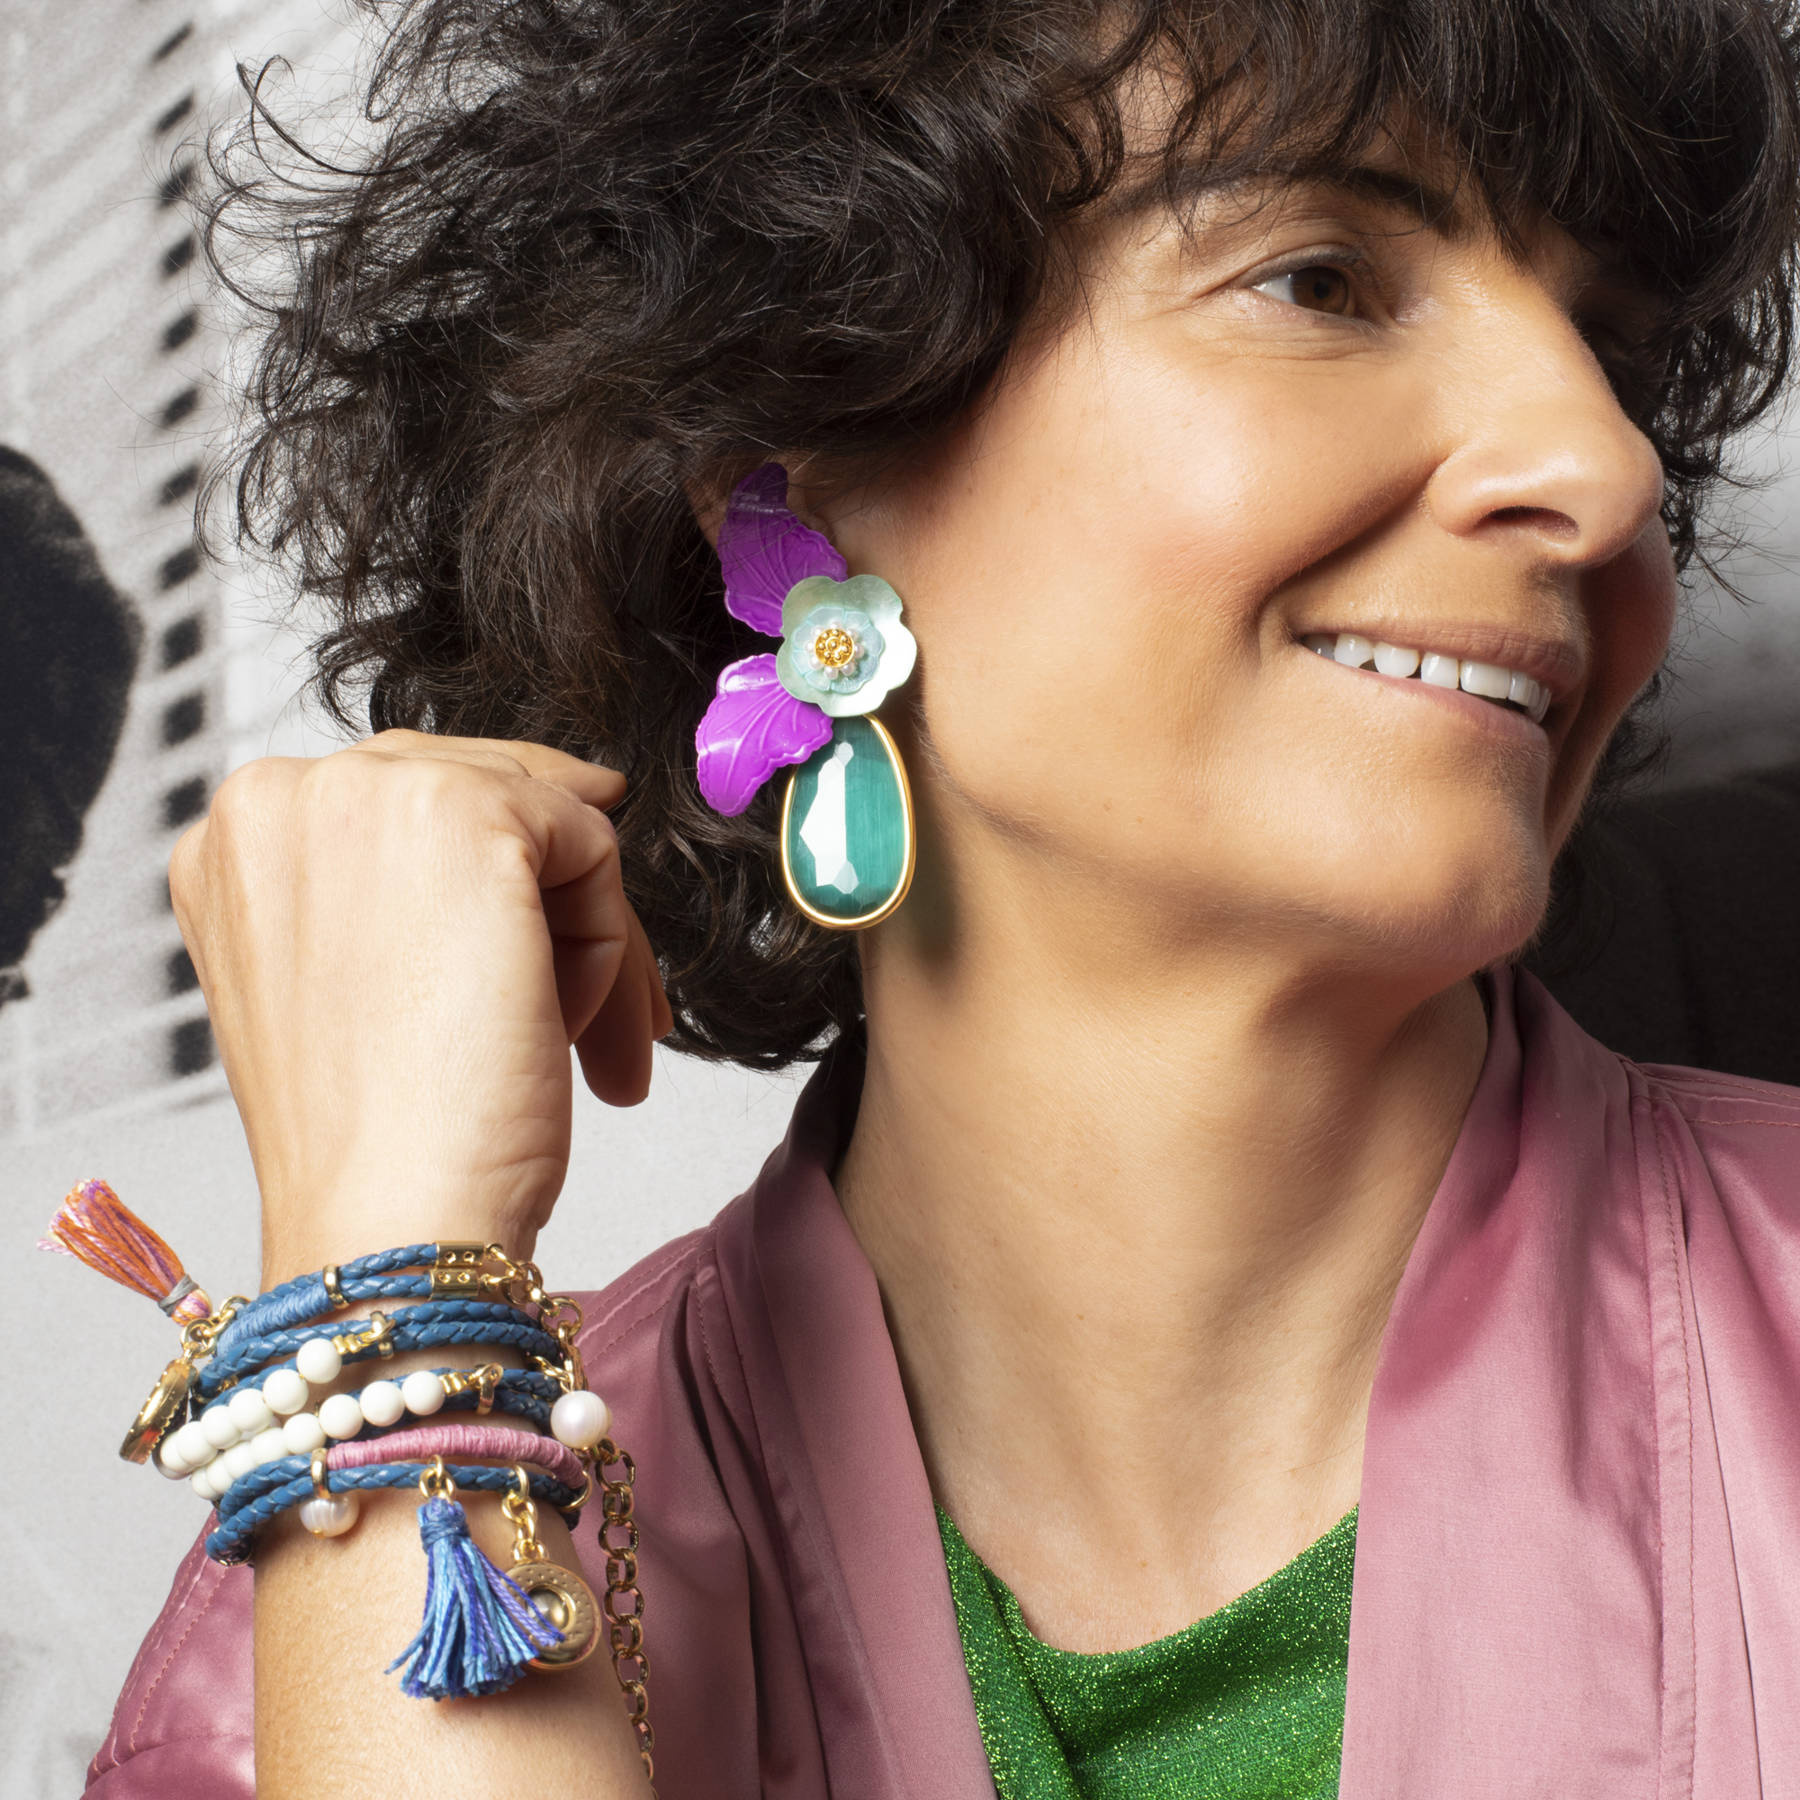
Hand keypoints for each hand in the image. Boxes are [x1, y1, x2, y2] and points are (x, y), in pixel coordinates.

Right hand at [168, 730, 672, 1274]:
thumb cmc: (384, 1140)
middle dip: (556, 917)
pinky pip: (593, 852)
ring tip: (586, 1055)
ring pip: (546, 831)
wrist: (387, 1222)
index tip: (545, 971)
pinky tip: (577, 1041)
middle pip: (485, 804)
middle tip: (590, 1029)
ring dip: (587, 948)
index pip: (410, 807)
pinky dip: (610, 951)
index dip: (501, 891)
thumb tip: (583, 805)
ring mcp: (366, 791)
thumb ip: (421, 887)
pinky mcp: (464, 812)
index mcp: (240, 840)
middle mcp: (280, 793)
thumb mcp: (367, 981)